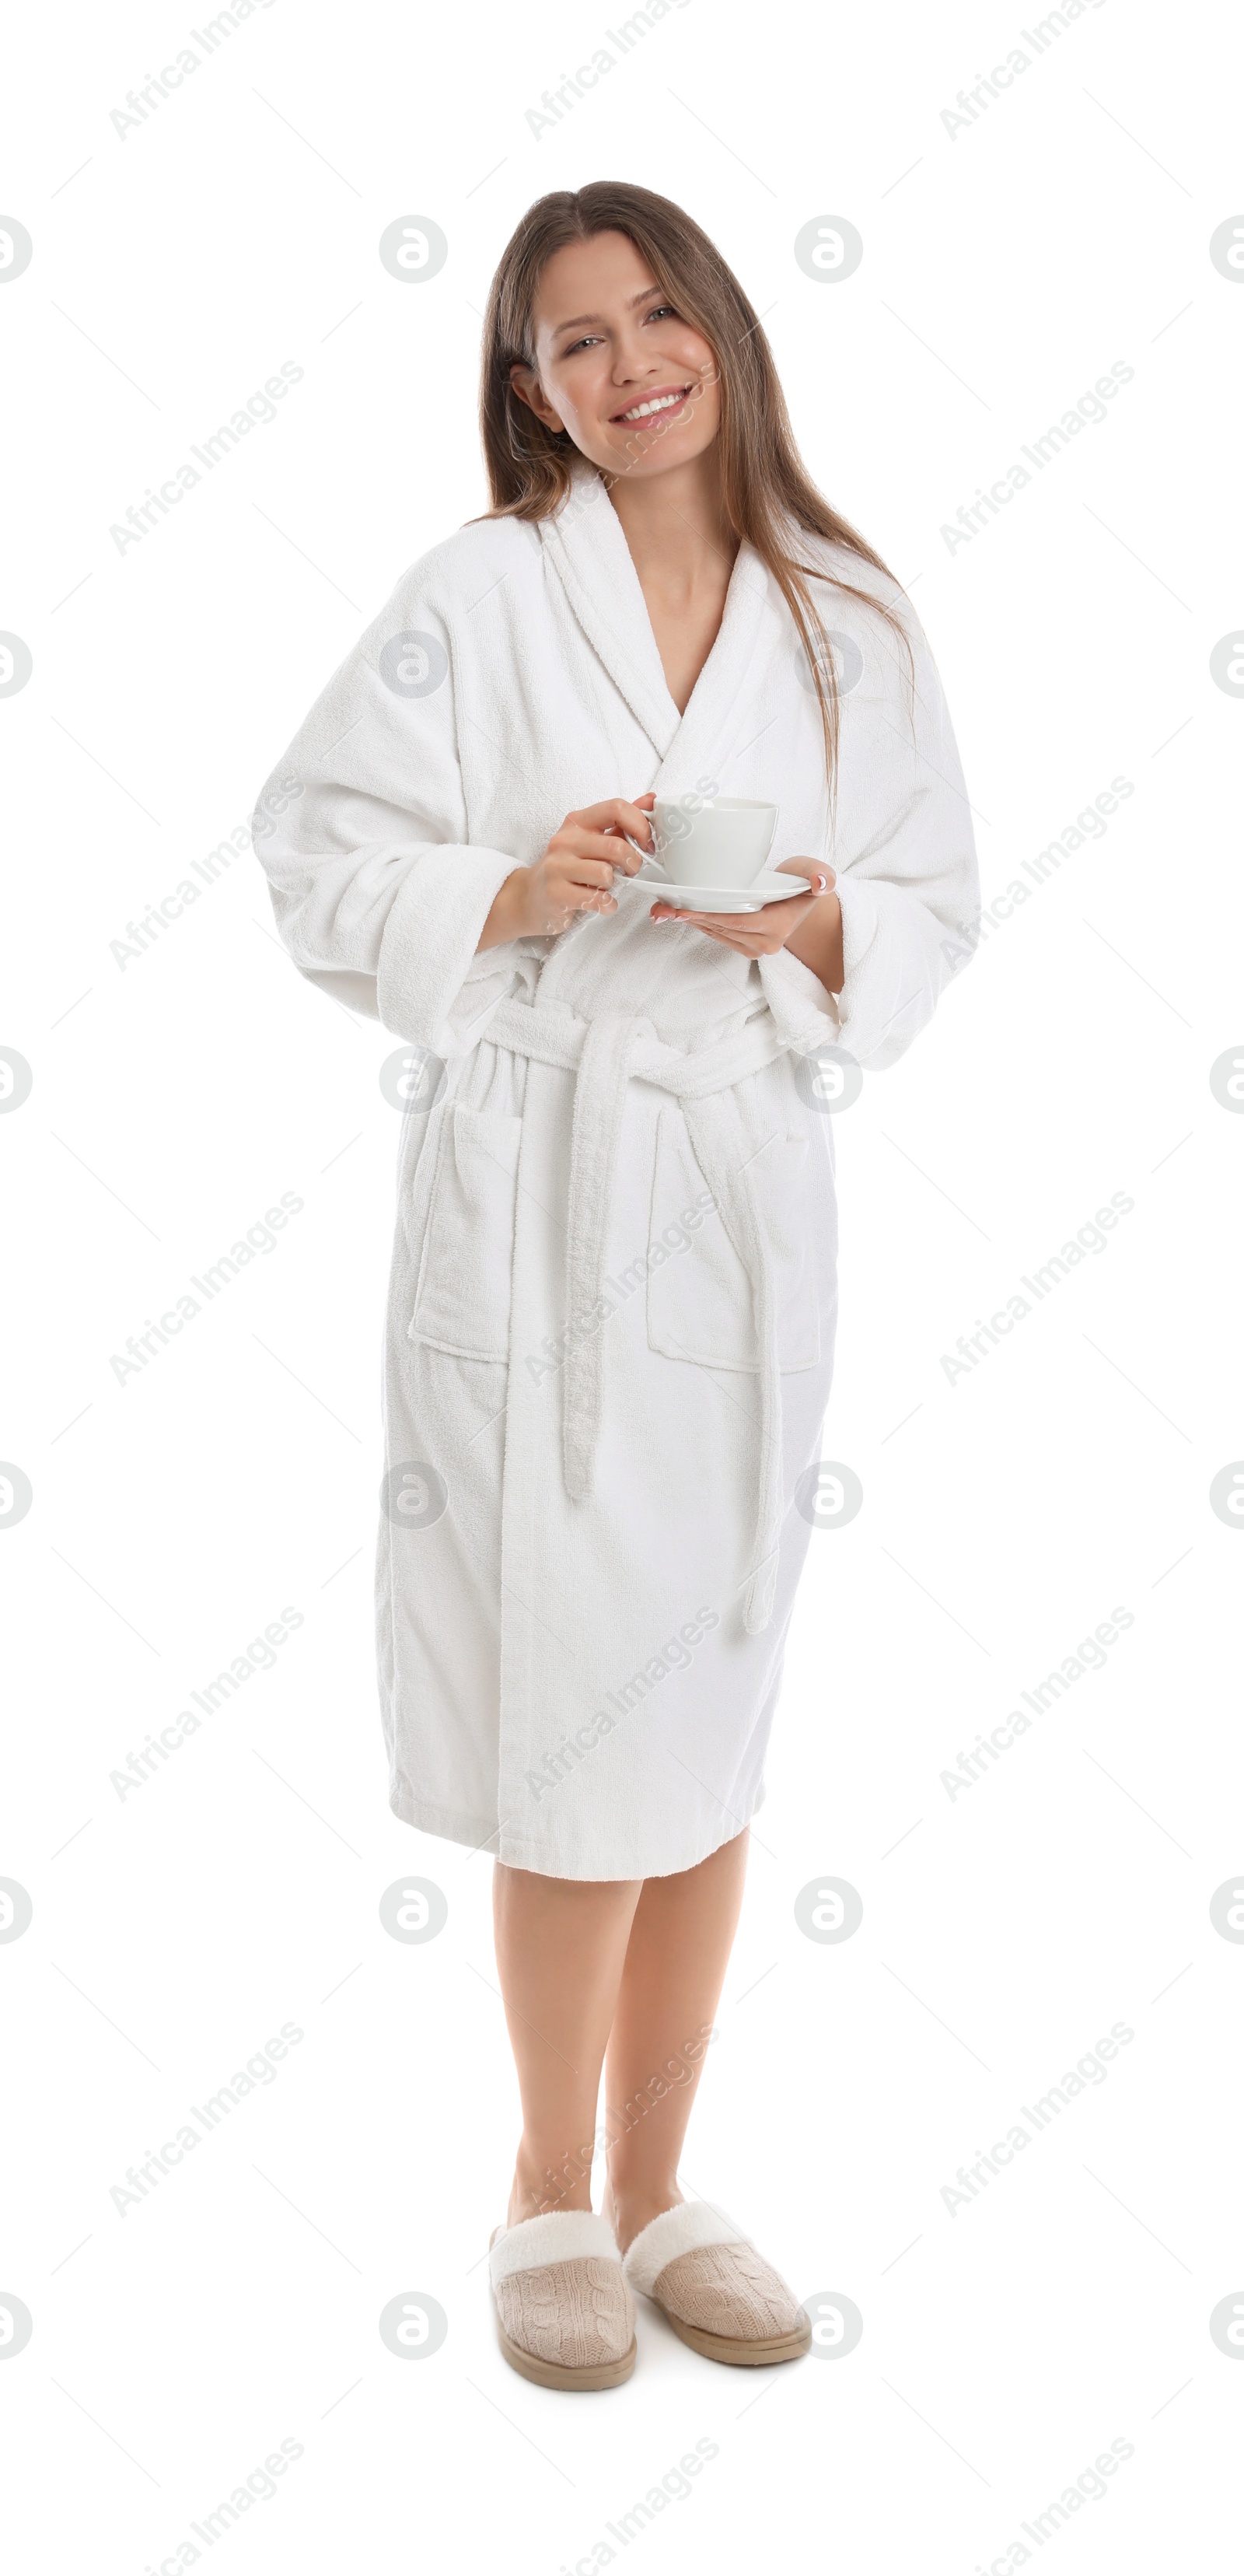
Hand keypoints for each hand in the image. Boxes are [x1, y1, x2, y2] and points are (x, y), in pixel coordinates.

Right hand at [478, 795, 655, 948]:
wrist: (530, 896)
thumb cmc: (567, 867)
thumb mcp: (591, 839)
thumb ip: (621, 822)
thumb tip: (650, 800)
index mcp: (578, 821)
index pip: (616, 808)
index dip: (641, 826)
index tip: (648, 843)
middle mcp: (565, 840)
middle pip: (616, 846)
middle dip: (633, 863)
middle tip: (631, 871)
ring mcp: (557, 866)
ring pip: (606, 874)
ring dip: (616, 885)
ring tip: (607, 887)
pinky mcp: (556, 893)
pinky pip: (597, 900)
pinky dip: (607, 905)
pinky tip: (601, 903)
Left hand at [650, 859, 843, 992]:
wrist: (803, 902)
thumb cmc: (803, 883)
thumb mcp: (815, 872)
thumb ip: (820, 875)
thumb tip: (822, 882)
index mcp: (779, 926)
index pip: (739, 922)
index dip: (710, 916)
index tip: (684, 908)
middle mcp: (765, 943)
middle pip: (721, 929)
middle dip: (690, 918)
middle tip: (662, 907)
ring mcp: (753, 948)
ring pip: (716, 934)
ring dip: (689, 922)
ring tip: (662, 909)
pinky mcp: (743, 946)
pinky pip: (717, 935)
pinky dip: (698, 923)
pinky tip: (679, 913)